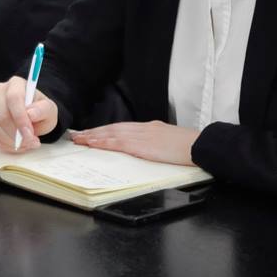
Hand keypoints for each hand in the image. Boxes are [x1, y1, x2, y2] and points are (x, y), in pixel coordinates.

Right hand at [0, 76, 58, 152]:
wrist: (31, 117)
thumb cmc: (38, 111)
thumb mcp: (49, 110)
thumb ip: (43, 110)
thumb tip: (31, 114)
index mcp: (16, 84)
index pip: (13, 98)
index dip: (20, 118)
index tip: (29, 134)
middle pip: (2, 116)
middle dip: (17, 134)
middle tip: (30, 142)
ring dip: (11, 141)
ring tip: (25, 143)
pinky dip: (5, 144)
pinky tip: (16, 144)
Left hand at [70, 121, 200, 165]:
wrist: (199, 145)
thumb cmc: (189, 147)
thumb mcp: (169, 141)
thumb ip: (155, 142)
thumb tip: (145, 148)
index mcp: (150, 128)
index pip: (122, 128)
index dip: (105, 130)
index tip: (92, 133)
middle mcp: (143, 128)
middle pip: (113, 128)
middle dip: (94, 132)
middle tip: (78, 135)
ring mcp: (142, 135)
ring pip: (112, 133)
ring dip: (94, 136)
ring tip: (80, 139)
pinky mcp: (142, 145)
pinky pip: (118, 142)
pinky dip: (104, 142)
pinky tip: (93, 144)